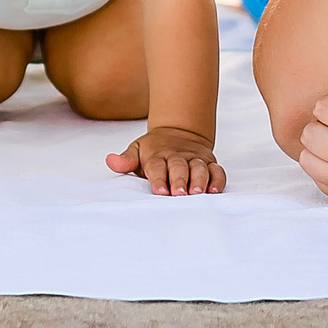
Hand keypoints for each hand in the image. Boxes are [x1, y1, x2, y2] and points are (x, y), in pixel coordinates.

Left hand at [106, 126, 225, 194]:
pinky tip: (215, 190)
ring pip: (199, 168)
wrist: (178, 132)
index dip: (158, 178)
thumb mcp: (137, 150)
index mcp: (158, 155)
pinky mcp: (209, 162)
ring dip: (199, 180)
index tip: (159, 191)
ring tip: (198, 193)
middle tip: (179, 194)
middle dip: (180, 180)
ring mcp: (195, 159)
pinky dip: (217, 179)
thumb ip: (126, 159)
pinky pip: (217, 170)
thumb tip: (110, 161)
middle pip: (179, 167)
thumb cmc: (153, 150)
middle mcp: (178, 156)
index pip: (157, 166)